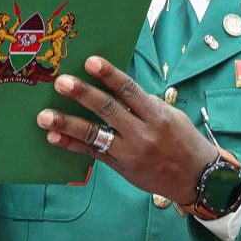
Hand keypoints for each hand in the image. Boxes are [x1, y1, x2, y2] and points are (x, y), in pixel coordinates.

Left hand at [36, 55, 220, 206]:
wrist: (196, 178)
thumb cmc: (183, 140)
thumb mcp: (171, 116)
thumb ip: (144, 104)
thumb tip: (116, 88)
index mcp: (157, 115)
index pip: (130, 90)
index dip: (109, 75)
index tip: (91, 62)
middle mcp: (142, 133)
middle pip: (108, 110)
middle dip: (82, 94)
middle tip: (60, 82)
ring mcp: (129, 152)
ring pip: (94, 134)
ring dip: (67, 123)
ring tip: (44, 116)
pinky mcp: (120, 167)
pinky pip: (92, 154)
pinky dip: (71, 145)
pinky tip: (53, 137)